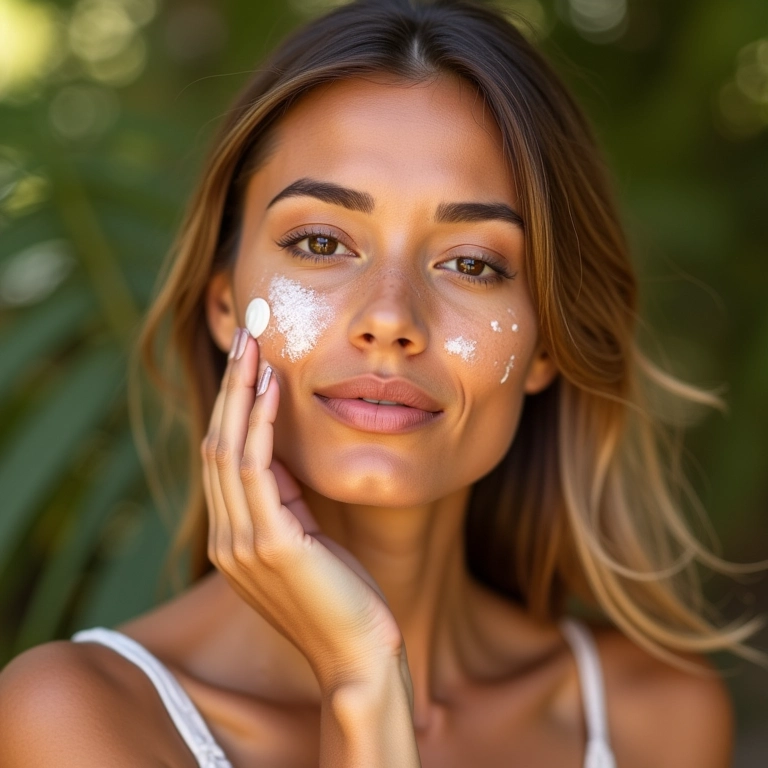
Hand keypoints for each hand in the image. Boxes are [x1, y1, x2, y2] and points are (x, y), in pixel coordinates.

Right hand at [201, 328, 404, 694]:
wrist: (359, 654)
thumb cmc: (342, 595)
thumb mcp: (307, 537)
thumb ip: (284, 500)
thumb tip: (279, 451)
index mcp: (232, 536)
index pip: (223, 456)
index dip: (233, 404)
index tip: (250, 358)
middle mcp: (225, 537)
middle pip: (217, 442)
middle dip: (231, 384)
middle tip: (247, 331)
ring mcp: (240, 543)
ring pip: (228, 449)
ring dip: (241, 392)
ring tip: (255, 344)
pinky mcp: (269, 545)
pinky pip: (256, 470)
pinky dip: (261, 424)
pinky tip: (273, 387)